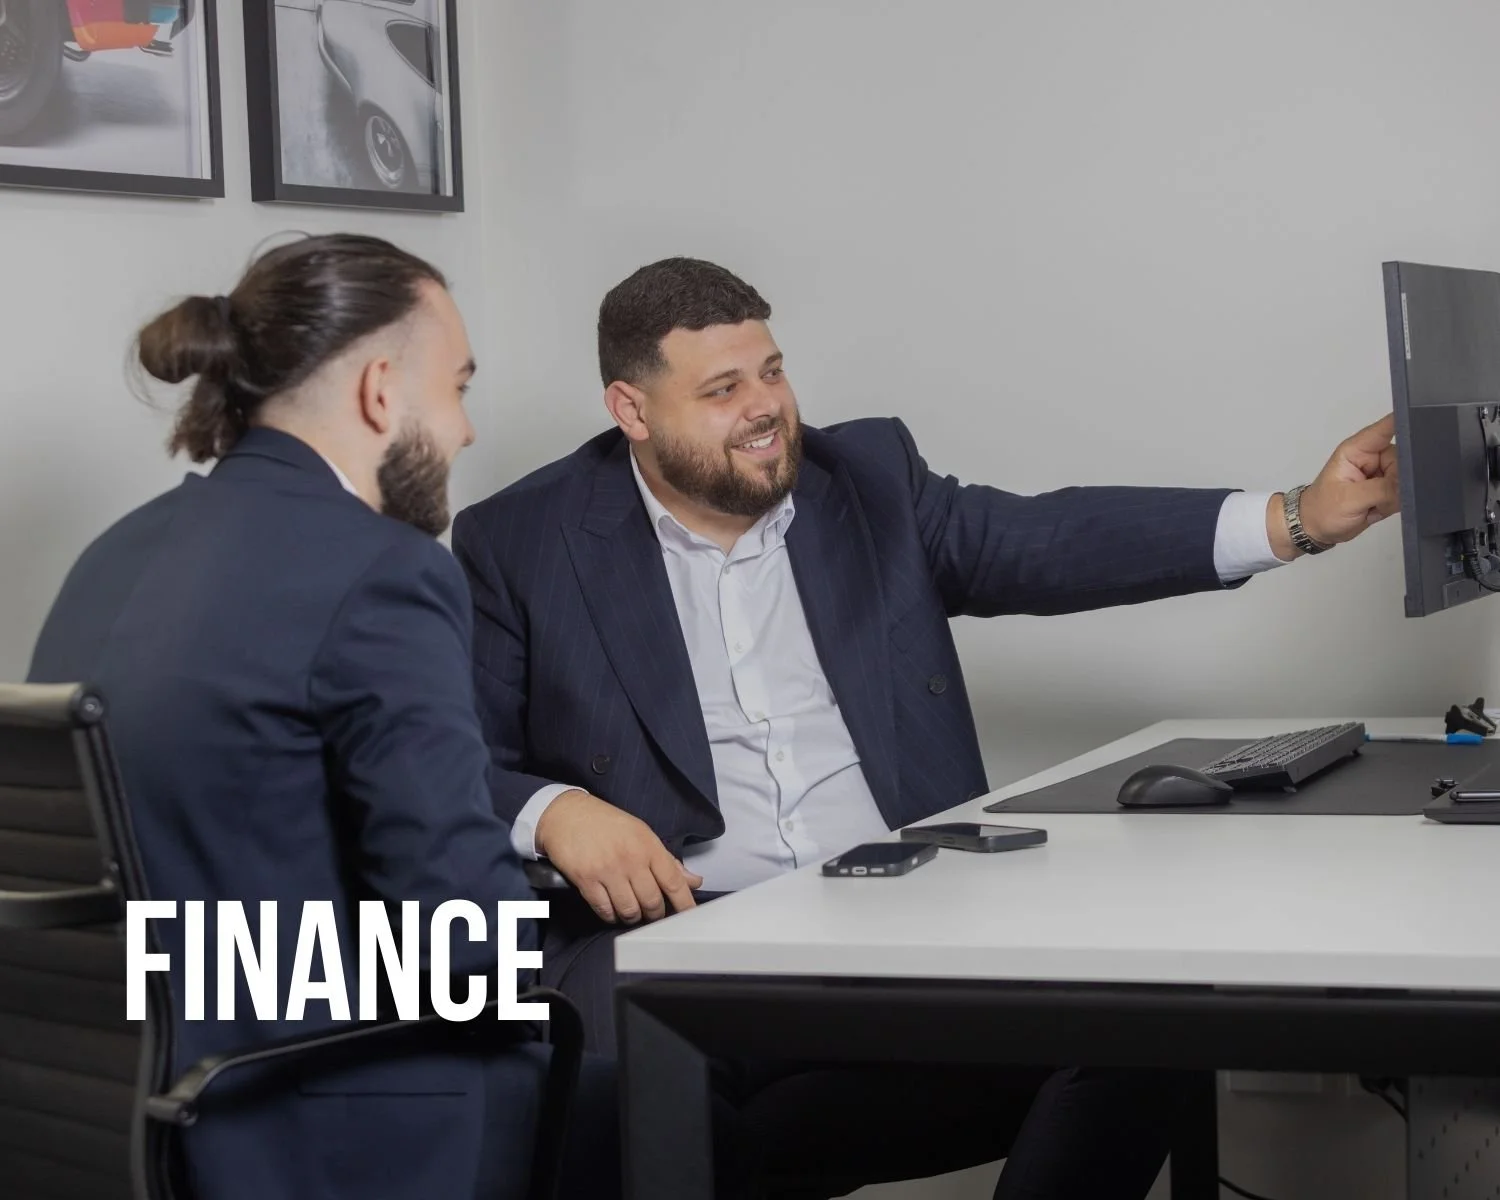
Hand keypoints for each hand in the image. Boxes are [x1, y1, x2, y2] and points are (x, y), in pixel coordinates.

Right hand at [535, 789, 702, 924]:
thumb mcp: (640, 833)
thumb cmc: (605, 822)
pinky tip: (612, 911)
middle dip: (655, 914)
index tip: (689, 917)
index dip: (685, 904)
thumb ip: (667, 860)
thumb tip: (693, 880)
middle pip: (652, 901)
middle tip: (653, 914)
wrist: (566, 813)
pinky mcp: (586, 880)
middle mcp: (630, 858)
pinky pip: (604, 910)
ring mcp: (608, 870)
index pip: (674, 881)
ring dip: (633, 918)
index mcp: (647, 845)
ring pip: (629, 910)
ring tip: (632, 913)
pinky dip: (611, 916)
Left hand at [1266, 413, 1400, 558]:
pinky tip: (1378, 508)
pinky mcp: (1388, 488)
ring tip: (1372, 504)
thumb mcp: (1350, 499)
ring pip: (1408, 478)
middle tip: (1377, 496)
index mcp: (1358, 449)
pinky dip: (1396, 503)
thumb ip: (1382, 489)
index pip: (1387, 427)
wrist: (1317, 529)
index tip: (1425, 423)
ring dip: (1395, 496)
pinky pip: (1405, 493)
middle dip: (1398, 479)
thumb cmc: (1323, 509)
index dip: (1407, 422)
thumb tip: (1409, 484)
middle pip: (1405, 458)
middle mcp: (1374, 457)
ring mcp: (1383, 472)